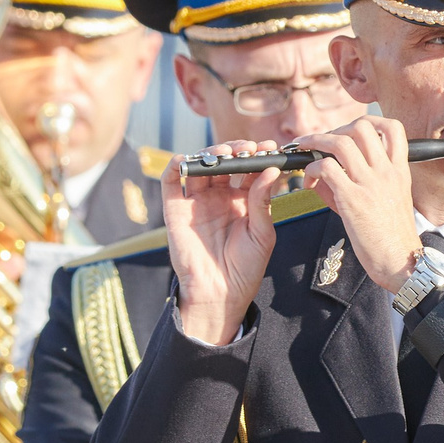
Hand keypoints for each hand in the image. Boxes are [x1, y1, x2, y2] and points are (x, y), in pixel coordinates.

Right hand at [163, 139, 283, 346]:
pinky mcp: (175, 208)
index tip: (270, 148)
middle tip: (248, 148)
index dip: (258, 156)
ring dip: (212, 152)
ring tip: (226, 154)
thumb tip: (271, 170)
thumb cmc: (245, 269)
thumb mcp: (262, 234)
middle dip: (237, 151)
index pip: (249, 170)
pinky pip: (172, 180)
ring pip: (201, 165)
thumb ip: (263, 201)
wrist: (219, 295)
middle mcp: (219, 197)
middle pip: (225, 162)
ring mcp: (197, 201)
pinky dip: (178, 163)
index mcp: (243, 202)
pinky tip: (191, 159)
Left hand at [294, 117, 422, 294]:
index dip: (369, 121)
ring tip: (304, 151)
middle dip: (336, 129)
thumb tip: (324, 170)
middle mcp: (387, 171)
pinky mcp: (353, 199)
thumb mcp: (385, 201)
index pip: (393, 128)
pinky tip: (309, 181)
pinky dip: (312, 169)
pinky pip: (326, 168)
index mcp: (399, 170)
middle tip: (321, 142)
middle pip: (362, 126)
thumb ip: (358, 181)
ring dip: (316, 141)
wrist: (400, 261)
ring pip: (340, 142)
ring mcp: (370, 183)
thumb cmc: (390, 236)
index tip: (350, 131)